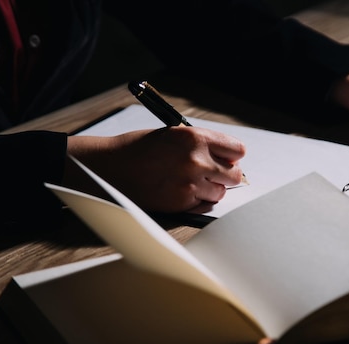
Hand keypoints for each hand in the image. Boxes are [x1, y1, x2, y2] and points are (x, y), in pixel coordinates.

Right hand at [65, 126, 245, 211]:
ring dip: (211, 189)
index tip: (229, 158)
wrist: (110, 167)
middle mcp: (197, 161)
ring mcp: (190, 184)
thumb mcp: (173, 134)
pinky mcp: (182, 203)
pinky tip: (181, 191)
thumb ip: (201, 144)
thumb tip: (226, 157)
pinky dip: (197, 200)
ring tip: (191, 182)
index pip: (237, 150)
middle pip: (235, 174)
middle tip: (216, 174)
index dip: (233, 155)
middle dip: (226, 174)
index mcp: (195, 138)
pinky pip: (204, 205)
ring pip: (220, 192)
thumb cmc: (139, 149)